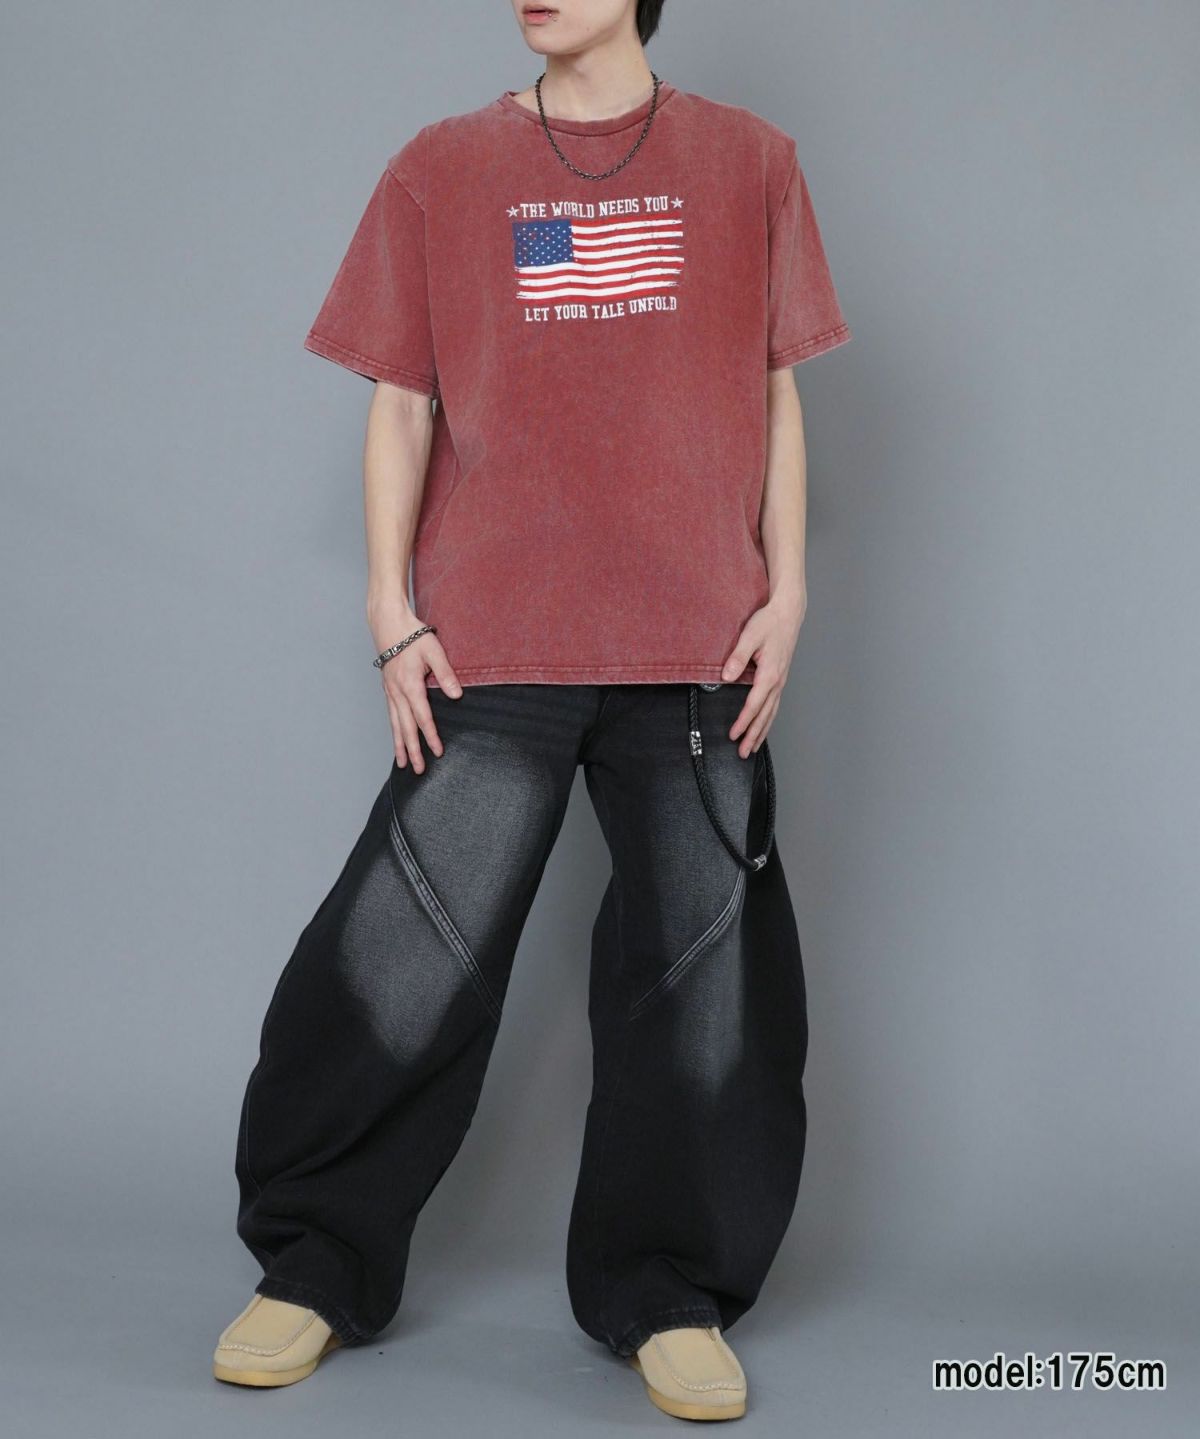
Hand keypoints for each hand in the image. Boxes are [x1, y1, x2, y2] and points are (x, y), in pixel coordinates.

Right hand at [374, 617, 462, 773]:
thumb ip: (445, 673)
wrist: (388, 623)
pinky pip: (390, 716)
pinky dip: (393, 731)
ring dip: (399, 745)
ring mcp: (390, 691)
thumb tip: (456, 695)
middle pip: (405, 727)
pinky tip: (396, 740)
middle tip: (418, 770)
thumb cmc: (412, 635)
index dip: (430, 736)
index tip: (438, 751)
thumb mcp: (434, 650)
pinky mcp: (388, 689)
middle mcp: (397, 692)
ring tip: (402, 764)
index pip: (423, 717)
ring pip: (395, 724)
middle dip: (412, 750)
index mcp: (410, 685)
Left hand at [720, 589, 805, 757]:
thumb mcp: (750, 636)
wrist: (788, 613)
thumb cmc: (769, 622)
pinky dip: (768, 719)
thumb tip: (727, 676)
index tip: (733, 735)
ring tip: (753, 747)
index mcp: (769, 674)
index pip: (754, 705)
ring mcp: (780, 681)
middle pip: (765, 715)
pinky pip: (774, 704)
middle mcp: (777, 681)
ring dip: (762, 731)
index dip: (743, 722)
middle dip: (754, 735)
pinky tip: (763, 725)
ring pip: (771, 713)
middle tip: (744, 753)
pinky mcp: (780, 678)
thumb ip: (737, 657)